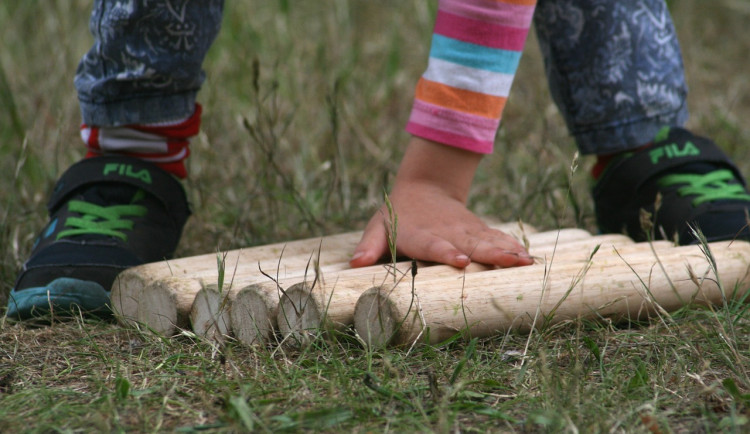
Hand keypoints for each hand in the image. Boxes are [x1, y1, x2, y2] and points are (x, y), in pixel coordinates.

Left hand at [350, 137, 532, 267]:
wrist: (424, 186)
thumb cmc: (397, 215)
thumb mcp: (378, 226)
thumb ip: (369, 245)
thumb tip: (355, 264)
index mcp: (422, 235)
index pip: (435, 245)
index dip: (448, 253)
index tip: (462, 260)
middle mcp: (447, 233)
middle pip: (471, 244)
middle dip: (492, 254)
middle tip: (512, 263)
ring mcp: (466, 231)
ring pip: (489, 241)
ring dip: (508, 251)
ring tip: (527, 262)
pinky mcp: (478, 231)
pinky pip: (497, 239)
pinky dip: (513, 246)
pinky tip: (529, 258)